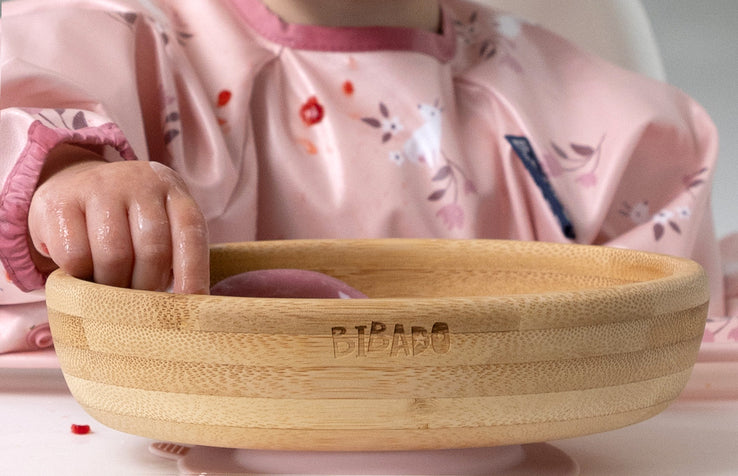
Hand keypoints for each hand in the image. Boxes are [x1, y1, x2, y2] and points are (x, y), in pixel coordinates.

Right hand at [28, 151, 208, 293]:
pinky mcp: (59, 201)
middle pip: (153, 249)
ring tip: (111, 291)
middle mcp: (140, 183)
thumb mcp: (157, 226)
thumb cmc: (125, 221)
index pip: (191, 232)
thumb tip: (182, 305)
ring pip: (114, 256)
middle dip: (147, 286)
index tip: (190, 304)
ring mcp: (99, 187)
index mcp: (172, 190)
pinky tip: (82, 275)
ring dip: (114, 285)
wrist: (70, 184)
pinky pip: (75, 256)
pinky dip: (80, 276)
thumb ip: (172, 256)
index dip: (193, 272)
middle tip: (139, 303)